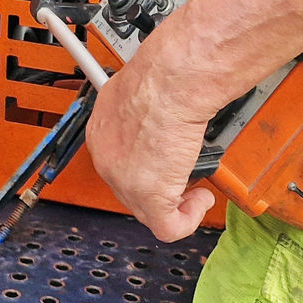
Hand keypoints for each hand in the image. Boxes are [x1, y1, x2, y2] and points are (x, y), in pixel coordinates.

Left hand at [85, 33, 215, 240]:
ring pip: (148, 211)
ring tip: (196, 185)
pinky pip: (168, 227)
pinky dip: (188, 218)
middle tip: (184, 171)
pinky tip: (202, 198)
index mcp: (100, 132)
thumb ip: (143, 110)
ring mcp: (124, 181)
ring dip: (176, 202)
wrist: (171, 80)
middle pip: (131, 189)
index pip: (119, 163)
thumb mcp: (140, 90)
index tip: (165, 159)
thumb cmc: (161, 75)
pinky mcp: (150, 197)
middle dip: (160, 184)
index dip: (145, 166)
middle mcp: (106, 158)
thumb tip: (158, 114)